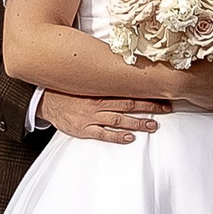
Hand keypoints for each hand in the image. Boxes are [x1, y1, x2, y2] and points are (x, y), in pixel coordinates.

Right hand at [43, 91, 168, 146]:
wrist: (46, 101)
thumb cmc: (69, 91)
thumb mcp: (87, 82)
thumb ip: (104, 82)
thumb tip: (124, 76)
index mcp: (101, 90)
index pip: (129, 90)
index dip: (146, 93)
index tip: (162, 94)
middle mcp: (99, 102)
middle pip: (129, 104)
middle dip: (149, 107)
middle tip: (166, 109)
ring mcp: (91, 117)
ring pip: (119, 119)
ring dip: (137, 123)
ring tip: (153, 126)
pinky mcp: (83, 129)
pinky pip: (102, 133)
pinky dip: (116, 136)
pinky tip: (129, 138)